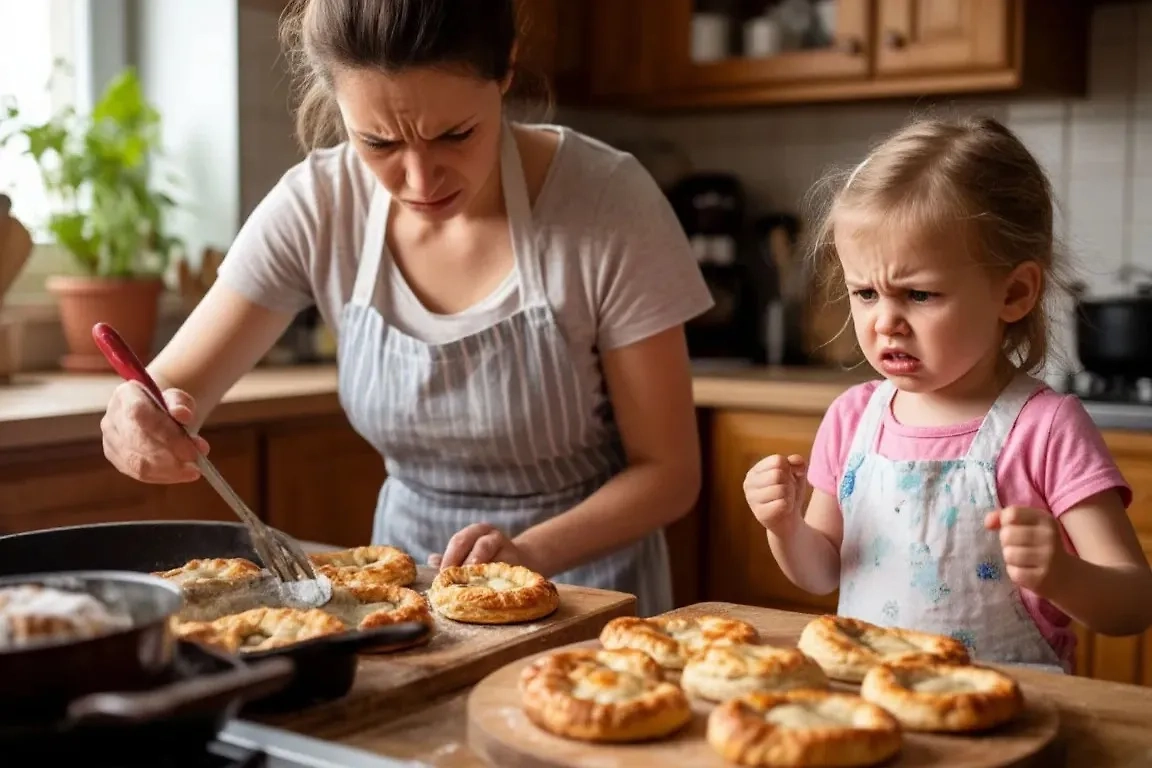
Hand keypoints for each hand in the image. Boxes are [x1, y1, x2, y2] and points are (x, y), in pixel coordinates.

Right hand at [101, 381, 209, 483]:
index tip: (192, 450)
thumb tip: (183, 414)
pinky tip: (182, 474)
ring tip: (193, 470)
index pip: (140, 415)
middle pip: (137, 441)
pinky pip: (138, 473)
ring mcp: (110, 441)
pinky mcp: (116, 459)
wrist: (155, 413)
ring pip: (136, 462)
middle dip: (169, 456)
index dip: (166, 435)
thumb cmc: (168, 405)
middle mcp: (111, 418)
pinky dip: (163, 476)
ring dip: (168, 470)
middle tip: (196, 463)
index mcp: (125, 396)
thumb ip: (181, 403)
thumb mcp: (179, 398)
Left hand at [427, 522, 541, 572]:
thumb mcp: (468, 553)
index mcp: (477, 531)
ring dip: (483, 571)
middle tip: (456, 580)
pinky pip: (507, 573)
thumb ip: (451, 558)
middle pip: (480, 546)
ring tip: (473, 583)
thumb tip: (432, 560)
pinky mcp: (519, 566)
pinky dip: (497, 582)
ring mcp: (509, 550)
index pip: (460, 541)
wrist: (521, 561)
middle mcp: (493, 536)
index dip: (450, 558)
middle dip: (467, 564)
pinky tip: (488, 591)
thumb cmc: (487, 559)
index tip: (442, 575)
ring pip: (497, 559)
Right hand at [744, 454, 807, 533]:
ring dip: (790, 495)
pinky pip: (783, 504)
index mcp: (755, 471)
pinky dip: (789, 506)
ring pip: (781, 489)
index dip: (789, 469)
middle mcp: (749, 483)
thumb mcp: (796, 475)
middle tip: (786, 492)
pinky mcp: (760, 514)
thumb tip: (797, 460)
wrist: (789, 522)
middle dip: (789, 483)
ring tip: (785, 501)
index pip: (777, 460)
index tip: (788, 478)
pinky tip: (783, 510)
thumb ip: (797, 463)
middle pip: (778, 474)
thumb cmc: (790, 495)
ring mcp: (752, 499)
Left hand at [985, 506, 1068, 592]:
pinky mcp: (1042, 578)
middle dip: (1006, 542)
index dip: (1004, 523)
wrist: (1066, 576)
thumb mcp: (1028, 525)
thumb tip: (988, 523)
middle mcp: (1049, 536)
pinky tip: (1026, 571)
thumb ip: (1004, 518)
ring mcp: (1048, 558)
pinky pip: (1013, 572)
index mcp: (1045, 519)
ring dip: (1010, 559)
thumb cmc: (1039, 546)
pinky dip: (1015, 572)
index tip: (1010, 528)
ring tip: (1023, 560)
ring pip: (1008, 554)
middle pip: (1007, 534)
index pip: (1012, 514)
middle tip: (1019, 547)